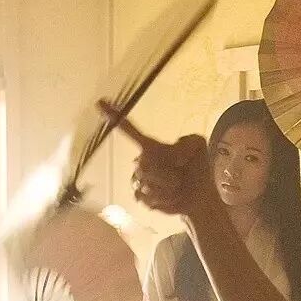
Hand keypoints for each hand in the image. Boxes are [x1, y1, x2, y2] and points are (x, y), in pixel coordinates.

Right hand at [98, 100, 212, 216]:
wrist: (200, 198)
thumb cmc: (197, 170)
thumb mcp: (198, 147)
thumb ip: (188, 141)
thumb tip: (174, 147)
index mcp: (151, 147)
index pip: (130, 130)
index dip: (115, 117)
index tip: (100, 102)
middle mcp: (141, 161)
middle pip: (144, 163)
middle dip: (168, 172)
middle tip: (181, 175)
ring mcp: (139, 179)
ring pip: (147, 181)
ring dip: (169, 186)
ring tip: (178, 187)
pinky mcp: (141, 196)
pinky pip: (146, 196)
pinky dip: (164, 198)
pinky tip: (173, 197)